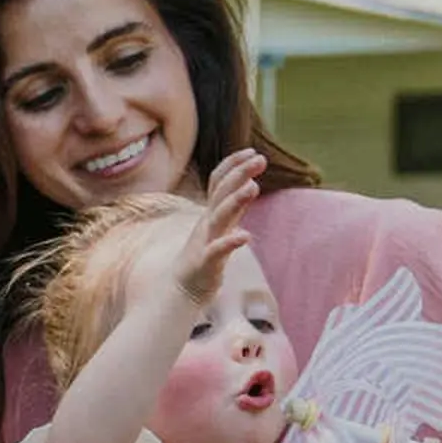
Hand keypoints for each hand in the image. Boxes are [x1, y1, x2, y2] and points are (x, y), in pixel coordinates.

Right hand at [136, 148, 264, 304]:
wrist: (181, 291)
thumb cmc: (203, 258)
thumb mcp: (219, 227)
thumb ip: (234, 208)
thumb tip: (250, 185)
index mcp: (210, 214)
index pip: (219, 181)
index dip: (234, 164)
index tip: (253, 151)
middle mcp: (207, 223)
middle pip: (221, 192)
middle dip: (240, 173)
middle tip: (260, 159)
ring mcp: (206, 242)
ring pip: (220, 216)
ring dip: (236, 200)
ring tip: (254, 187)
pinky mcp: (206, 263)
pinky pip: (218, 250)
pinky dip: (231, 242)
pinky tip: (246, 236)